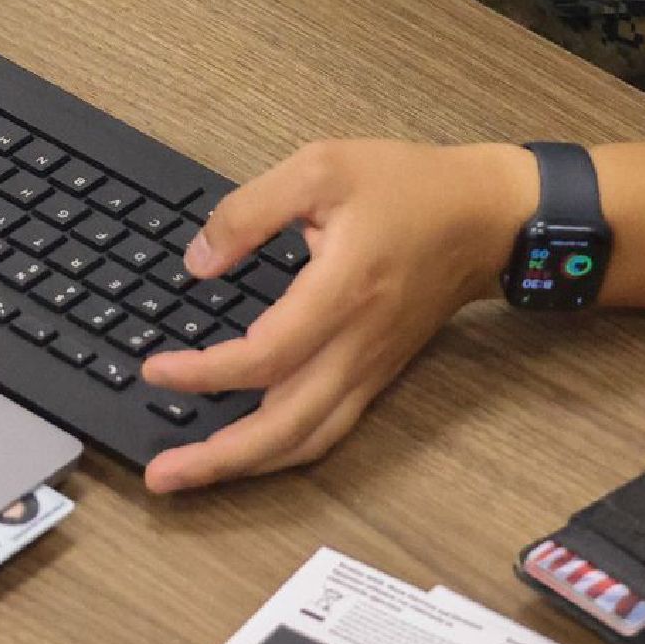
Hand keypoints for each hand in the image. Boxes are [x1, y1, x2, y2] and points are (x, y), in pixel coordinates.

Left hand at [138, 139, 536, 492]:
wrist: (488, 217)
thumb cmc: (408, 186)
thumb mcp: (320, 167)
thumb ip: (250, 211)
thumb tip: (198, 262)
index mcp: (343, 291)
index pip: (267, 357)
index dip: (206, 372)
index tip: (156, 369)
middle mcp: (359, 345)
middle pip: (286, 427)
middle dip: (219, 459)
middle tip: (159, 476)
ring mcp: (371, 368)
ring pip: (307, 440)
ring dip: (246, 467)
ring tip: (190, 476)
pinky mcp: (376, 374)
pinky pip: (326, 429)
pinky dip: (282, 451)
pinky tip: (246, 454)